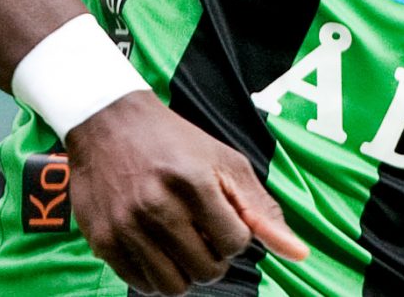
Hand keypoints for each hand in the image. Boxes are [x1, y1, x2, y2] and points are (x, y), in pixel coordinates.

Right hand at [64, 91, 307, 295]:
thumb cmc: (176, 142)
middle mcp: (158, 207)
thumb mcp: (226, 163)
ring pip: (173, 287)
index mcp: (194, 182)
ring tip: (181, 241)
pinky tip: (157, 246)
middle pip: (206, 271)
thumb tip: (300, 254)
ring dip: (185, 271)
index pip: (235, 244)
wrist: (110, 124)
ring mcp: (127, 227)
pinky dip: (156, 274)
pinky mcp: (103, 241)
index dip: (236, 233)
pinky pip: (141, 285)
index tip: (223, 215)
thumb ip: (261, 210)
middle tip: (203, 230)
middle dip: (213, 256)